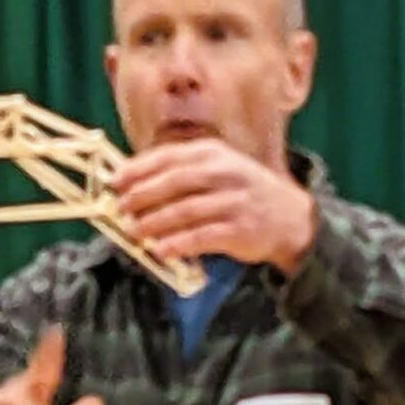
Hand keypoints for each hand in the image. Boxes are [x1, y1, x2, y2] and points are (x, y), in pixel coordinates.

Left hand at [111, 140, 318, 272]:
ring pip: (185, 211)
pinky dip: (178, 244)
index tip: (115, 181)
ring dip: (154, 222)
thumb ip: (179, 173)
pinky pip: (202, 237)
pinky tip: (160, 250)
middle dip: (143, 196)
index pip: (168, 158)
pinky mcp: (240, 229)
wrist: (289, 216)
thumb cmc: (240, 193)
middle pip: (174, 182)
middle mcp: (225, 173)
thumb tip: (131, 185)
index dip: (139, 169)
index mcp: (213, 154)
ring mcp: (234, 201)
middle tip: (121, 208)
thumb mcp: (216, 170)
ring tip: (133, 232)